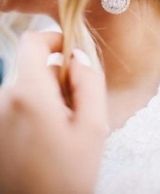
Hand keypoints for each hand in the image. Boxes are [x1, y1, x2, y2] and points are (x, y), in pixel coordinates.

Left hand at [0, 32, 107, 193]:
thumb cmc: (66, 177)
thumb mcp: (93, 127)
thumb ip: (90, 82)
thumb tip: (79, 56)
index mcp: (29, 94)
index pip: (33, 42)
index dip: (54, 39)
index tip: (70, 52)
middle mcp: (4, 99)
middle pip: (34, 69)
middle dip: (59, 80)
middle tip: (76, 110)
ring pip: (28, 88)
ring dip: (48, 98)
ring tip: (62, 130)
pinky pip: (18, 104)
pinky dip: (35, 111)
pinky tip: (47, 139)